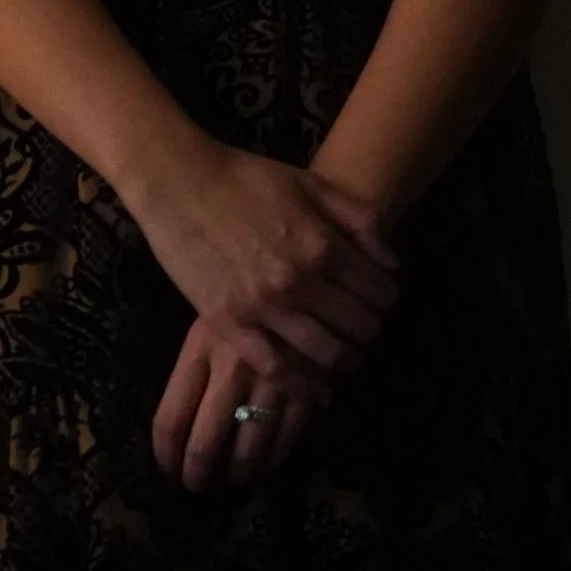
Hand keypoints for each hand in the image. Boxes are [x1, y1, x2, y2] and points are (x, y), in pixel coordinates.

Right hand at [128, 136, 399, 374]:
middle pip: (358, 325)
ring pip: (325, 352)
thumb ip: (360, 218)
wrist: (178, 182)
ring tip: (346, 358)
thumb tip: (392, 264)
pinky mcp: (229, 322)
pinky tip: (317, 392)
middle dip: (370, 330)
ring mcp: (263, 305)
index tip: (380, 300)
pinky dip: (301, 385)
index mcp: (323, 245)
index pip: (380, 291)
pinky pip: (273, 367)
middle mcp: (299, 281)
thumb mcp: (312, 184)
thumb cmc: (245, 178)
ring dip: (345, 361)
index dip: (387, 299)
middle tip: (364, 329)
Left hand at [152, 311, 324, 492]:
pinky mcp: (305, 389)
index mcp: (197, 352)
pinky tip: (266, 467)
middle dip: (197, 475)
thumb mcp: (209, 319)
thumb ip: (195, 367)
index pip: (169, 420)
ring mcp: (268, 383)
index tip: (167, 471)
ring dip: (237, 475)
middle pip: (204, 443)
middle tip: (196, 488)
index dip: (166, 456)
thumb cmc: (243, 294)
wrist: (302, 275)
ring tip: (231, 484)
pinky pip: (287, 439)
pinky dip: (274, 461)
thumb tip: (180, 423)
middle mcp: (229, 373)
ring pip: (247, 450)